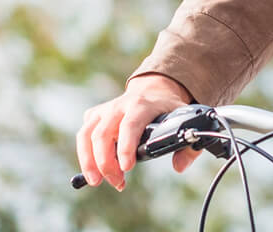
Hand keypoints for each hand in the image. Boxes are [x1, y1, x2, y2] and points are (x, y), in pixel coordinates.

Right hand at [76, 74, 196, 189]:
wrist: (155, 89)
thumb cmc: (169, 110)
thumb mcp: (185, 121)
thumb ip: (189, 146)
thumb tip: (179, 167)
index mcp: (142, 105)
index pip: (130, 125)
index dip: (125, 147)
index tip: (127, 168)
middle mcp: (119, 105)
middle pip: (102, 133)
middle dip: (105, 162)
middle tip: (116, 183)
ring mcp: (105, 110)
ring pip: (86, 134)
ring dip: (88, 161)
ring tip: (96, 181)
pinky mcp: (95, 115)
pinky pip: (83, 135)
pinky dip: (85, 155)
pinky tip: (96, 169)